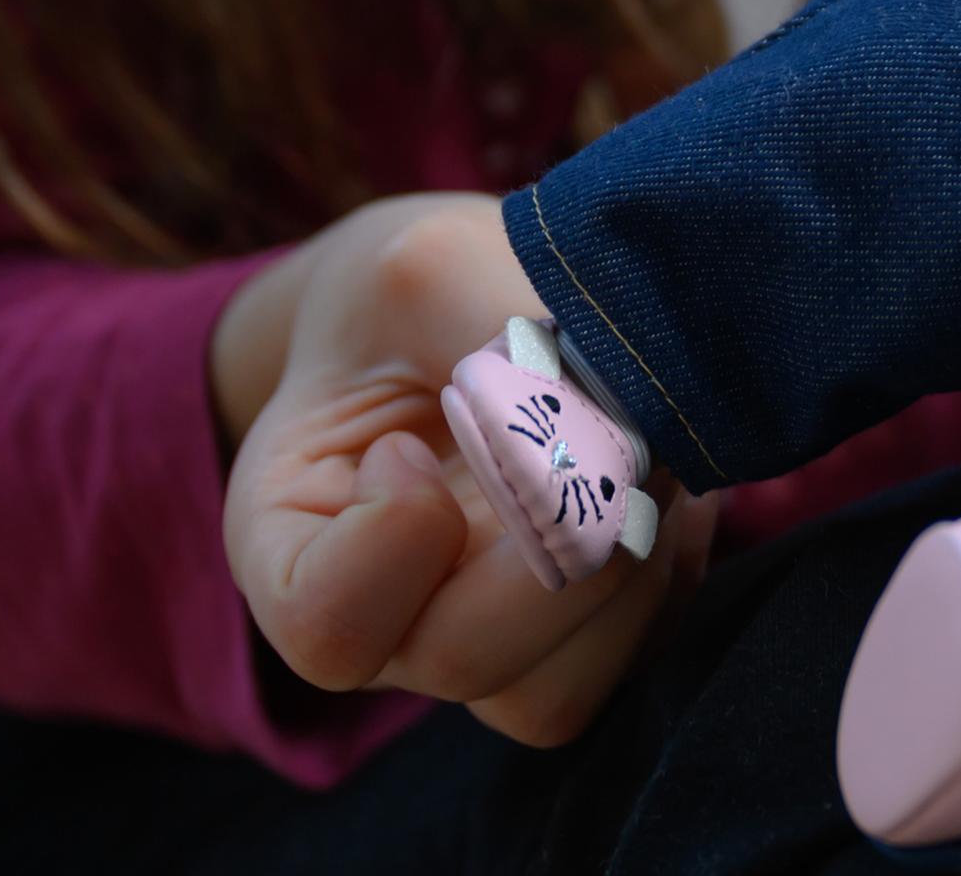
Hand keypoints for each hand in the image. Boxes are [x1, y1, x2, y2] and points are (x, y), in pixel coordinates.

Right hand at [218, 193, 716, 745]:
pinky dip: (669, 556)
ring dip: (623, 564)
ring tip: (641, 440)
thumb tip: (609, 400)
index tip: (417, 437)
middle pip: (462, 659)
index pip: (326, 625)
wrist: (459, 314)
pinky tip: (665, 462)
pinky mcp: (586, 631)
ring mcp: (488, 638)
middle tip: (601, 427)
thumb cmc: (412, 297)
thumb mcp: (423, 272)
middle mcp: (386, 620)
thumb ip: (489, 328)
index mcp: (290, 545)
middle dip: (550, 543)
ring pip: (558, 688)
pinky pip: (640, 640)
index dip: (396, 535)